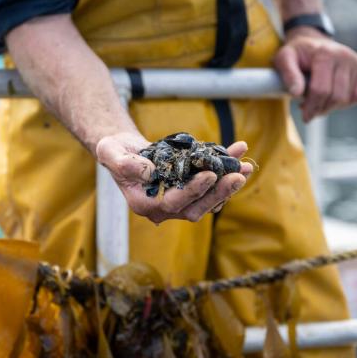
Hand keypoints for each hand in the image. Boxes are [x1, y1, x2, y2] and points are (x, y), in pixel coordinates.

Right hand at [95, 133, 253, 223]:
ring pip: (208, 200)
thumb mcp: (111, 153)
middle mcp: (163, 208)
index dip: (193, 191)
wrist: (124, 149)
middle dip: (219, 192)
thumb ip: (126, 165)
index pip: (172, 203)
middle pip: (196, 208)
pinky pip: (211, 185)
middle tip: (238, 175)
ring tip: (245, 165)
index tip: (210, 174)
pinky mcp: (189, 189)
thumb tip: (151, 172)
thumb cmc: (114, 152)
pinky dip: (226, 170)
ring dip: (228, 185)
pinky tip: (238, 153)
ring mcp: (178, 200)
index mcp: (144, 204)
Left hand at [274, 27, 356, 121]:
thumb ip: (288, 75)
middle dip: (321, 109)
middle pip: (336, 96)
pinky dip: (344, 103)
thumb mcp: (284, 59)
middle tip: (309, 113)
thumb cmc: (296, 54)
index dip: (312, 107)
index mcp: (325, 54)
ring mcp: (356, 61)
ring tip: (317, 103)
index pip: (321, 90)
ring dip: (331, 107)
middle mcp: (344, 56)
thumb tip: (296, 93)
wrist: (311, 42)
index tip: (305, 117)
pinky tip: (330, 99)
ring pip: (347, 99)